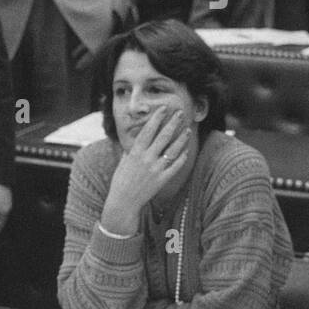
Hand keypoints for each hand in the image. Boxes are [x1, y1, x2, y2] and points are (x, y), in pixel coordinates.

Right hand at [101, 106, 193, 235]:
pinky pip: (176, 166)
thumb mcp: (124, 160)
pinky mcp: (162, 180)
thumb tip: (137, 137)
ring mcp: (155, 169)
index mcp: (135, 152)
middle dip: (173, 123)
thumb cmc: (121, 180)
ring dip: (182, 138)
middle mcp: (146, 159)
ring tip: (188, 130)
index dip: (157, 118)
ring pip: (173, 150)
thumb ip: (132, 148)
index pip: (148, 130)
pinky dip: (182, 157)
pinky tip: (186, 149)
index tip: (164, 108)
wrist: (124, 201)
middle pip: (163, 136)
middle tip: (180, 113)